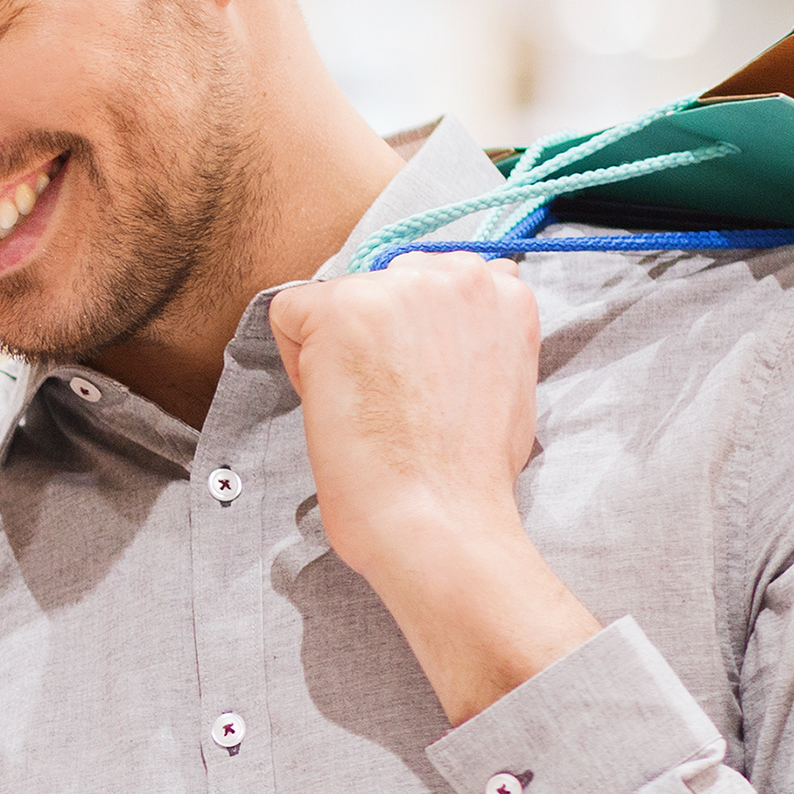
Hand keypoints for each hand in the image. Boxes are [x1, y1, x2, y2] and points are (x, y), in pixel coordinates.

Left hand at [269, 254, 598, 724]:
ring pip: (336, 302)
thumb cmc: (468, 476)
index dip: (413, 342)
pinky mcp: (343, 307)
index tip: (422, 391)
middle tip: (393, 403)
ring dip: (337, 350)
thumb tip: (443, 331)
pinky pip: (289, 314)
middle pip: (382, 285)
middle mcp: (460, 273)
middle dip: (376, 337)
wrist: (440, 519)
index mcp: (505, 291)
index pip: (431, 285)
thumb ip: (476, 337)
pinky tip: (337, 405)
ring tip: (370, 408)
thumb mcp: (504, 383)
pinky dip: (297, 364)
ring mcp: (400, 286)